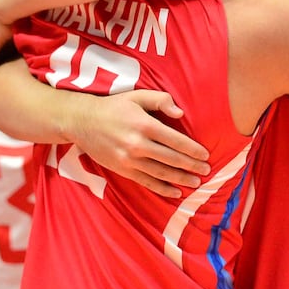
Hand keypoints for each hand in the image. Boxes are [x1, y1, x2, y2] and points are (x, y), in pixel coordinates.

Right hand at [74, 91, 210, 197]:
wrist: (82, 122)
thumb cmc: (113, 107)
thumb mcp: (136, 96)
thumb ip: (160, 100)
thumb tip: (180, 113)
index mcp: (144, 125)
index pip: (175, 140)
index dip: (192, 149)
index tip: (205, 155)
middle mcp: (137, 144)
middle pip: (171, 159)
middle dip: (191, 166)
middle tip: (207, 171)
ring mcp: (129, 159)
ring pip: (161, 173)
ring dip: (181, 179)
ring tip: (196, 183)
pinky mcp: (122, 169)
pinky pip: (146, 182)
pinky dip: (162, 189)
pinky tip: (175, 192)